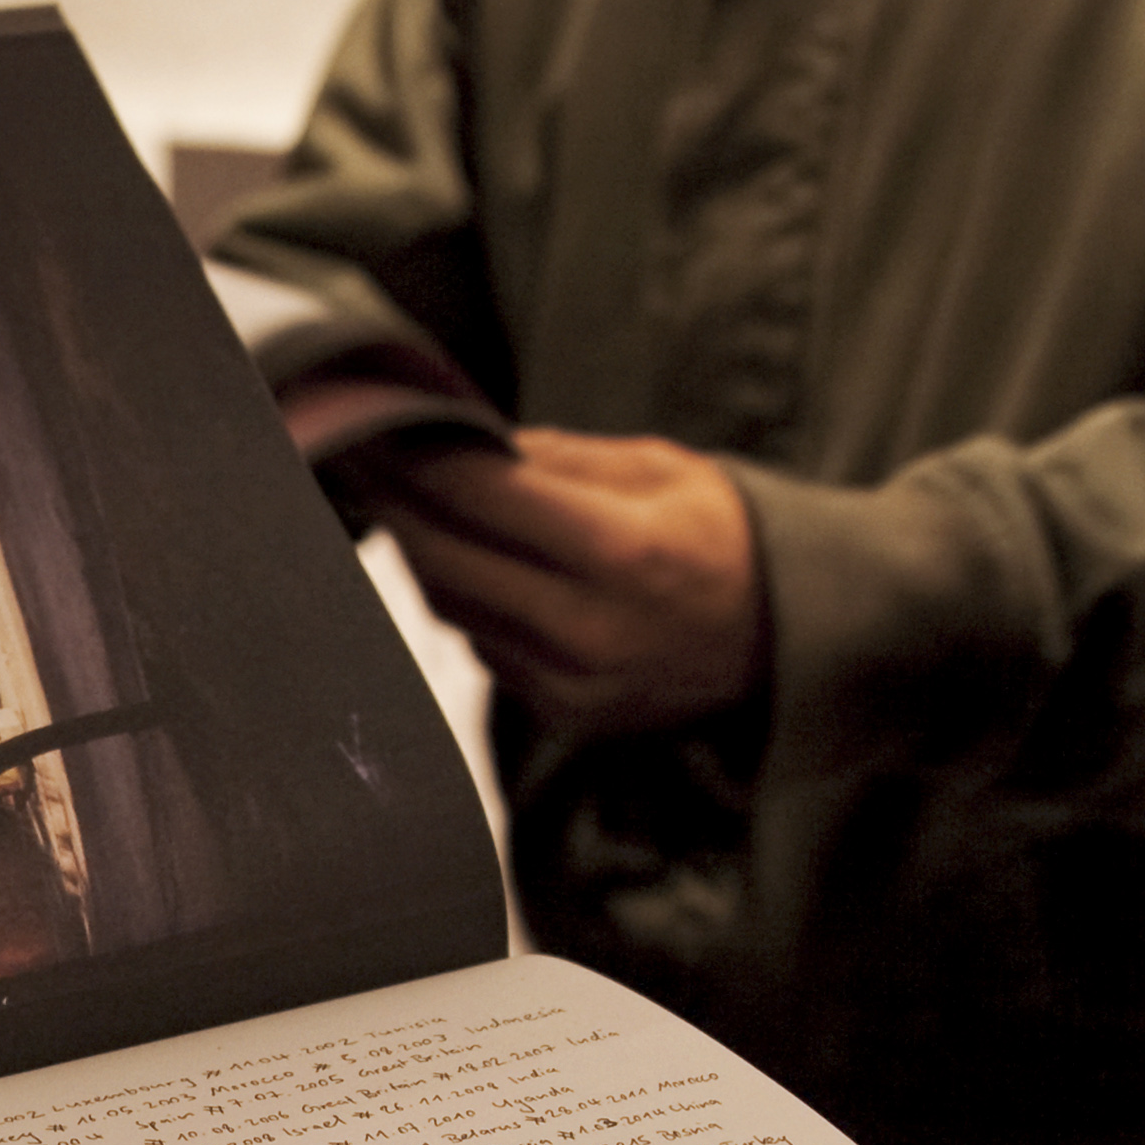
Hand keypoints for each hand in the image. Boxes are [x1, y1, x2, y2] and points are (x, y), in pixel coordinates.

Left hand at [375, 427, 766, 741]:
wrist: (787, 640)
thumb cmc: (723, 536)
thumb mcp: (661, 469)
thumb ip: (560, 459)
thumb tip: (467, 441)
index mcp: (623, 551)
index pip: (484, 498)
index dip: (419, 460)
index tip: (379, 428)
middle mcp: (591, 627)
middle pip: (446, 562)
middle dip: (393, 506)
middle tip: (357, 462)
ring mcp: (574, 683)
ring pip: (453, 610)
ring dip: (419, 554)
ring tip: (398, 503)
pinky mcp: (565, 716)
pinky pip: (484, 649)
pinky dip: (465, 602)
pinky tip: (462, 563)